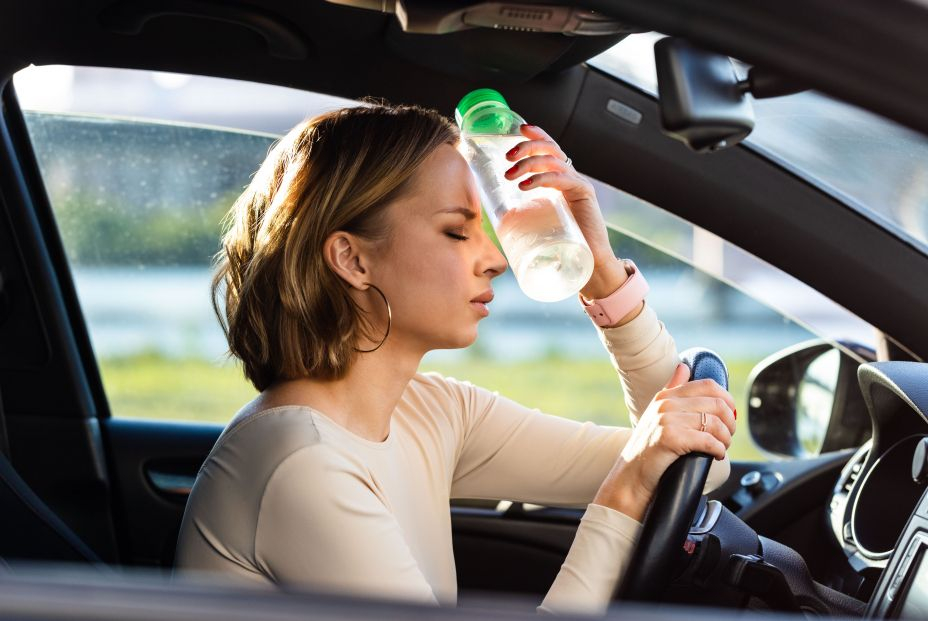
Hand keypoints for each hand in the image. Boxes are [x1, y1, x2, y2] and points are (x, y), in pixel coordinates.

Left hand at [503, 124, 614, 267]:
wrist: (589, 263)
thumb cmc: (562, 245)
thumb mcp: (539, 221)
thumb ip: (526, 212)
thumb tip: (497, 215)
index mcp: (561, 179)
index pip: (550, 148)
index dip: (536, 135)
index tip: (519, 129)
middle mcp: (571, 177)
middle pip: (550, 149)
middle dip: (527, 147)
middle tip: (507, 156)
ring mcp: (579, 184)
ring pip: (553, 161)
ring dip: (528, 163)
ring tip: (510, 175)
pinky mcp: (584, 195)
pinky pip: (562, 178)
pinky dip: (541, 178)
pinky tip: (525, 185)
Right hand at [593, 363, 737, 520]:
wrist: (630, 475)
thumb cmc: (647, 448)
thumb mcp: (657, 413)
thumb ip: (672, 389)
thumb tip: (684, 366)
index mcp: (666, 395)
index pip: (708, 385)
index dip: (727, 400)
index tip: (729, 416)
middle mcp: (666, 404)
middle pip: (717, 404)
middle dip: (730, 422)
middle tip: (727, 436)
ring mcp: (667, 420)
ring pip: (715, 424)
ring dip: (726, 439)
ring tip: (721, 448)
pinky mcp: (671, 438)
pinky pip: (708, 440)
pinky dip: (718, 450)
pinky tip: (716, 455)